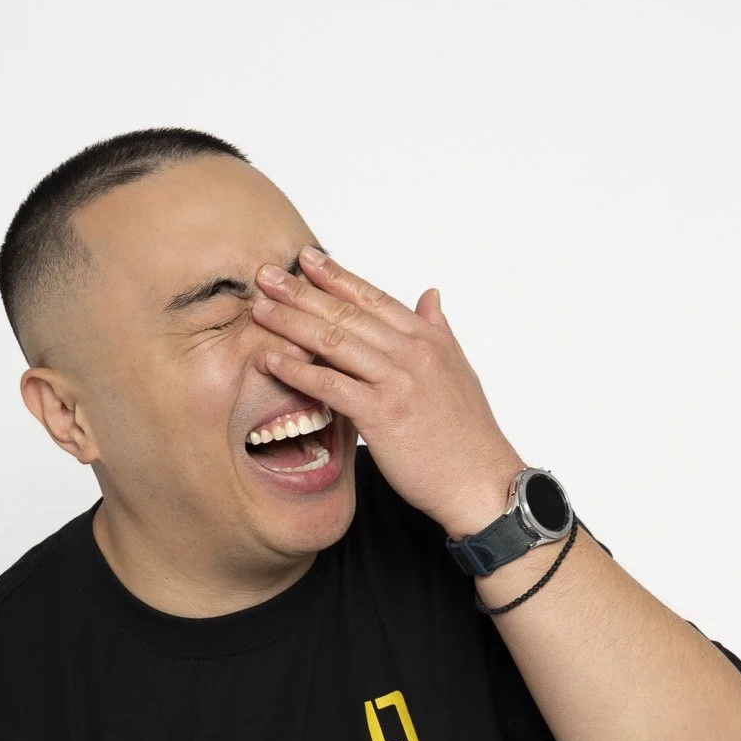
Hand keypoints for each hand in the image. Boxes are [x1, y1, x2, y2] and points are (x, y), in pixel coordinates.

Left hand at [252, 244, 524, 536]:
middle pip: (347, 313)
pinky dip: (298, 372)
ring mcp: (397, 382)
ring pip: (334, 342)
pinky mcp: (382, 415)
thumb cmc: (469, 436)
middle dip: (302, 291)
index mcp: (428, 339)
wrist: (480, 482)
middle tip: (267, 275)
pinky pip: (330, 386)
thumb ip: (439, 331)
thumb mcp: (459, 371)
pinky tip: (271, 360)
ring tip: (259, 309)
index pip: (374, 298)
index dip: (337, 276)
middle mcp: (412, 353)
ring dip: (291, 323)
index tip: (307, 258)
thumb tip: (430, 296)